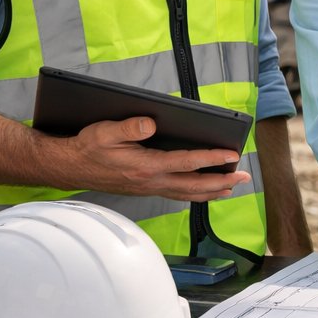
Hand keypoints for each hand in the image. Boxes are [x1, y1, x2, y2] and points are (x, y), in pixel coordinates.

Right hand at [66, 117, 247, 200]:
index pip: (187, 162)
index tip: (232, 155)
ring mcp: (150, 188)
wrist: (71, 167)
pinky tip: (204, 190)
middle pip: (195, 184)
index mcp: (146, 166)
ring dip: (213, 191)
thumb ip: (129, 127)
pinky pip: (178, 194)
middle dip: (223, 180)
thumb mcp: (104, 131)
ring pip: (188, 193)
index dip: (212, 158)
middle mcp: (151, 181)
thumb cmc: (88, 148)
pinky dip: (195, 193)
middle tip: (245, 177)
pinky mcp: (147, 189)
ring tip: (233, 187)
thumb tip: (151, 123)